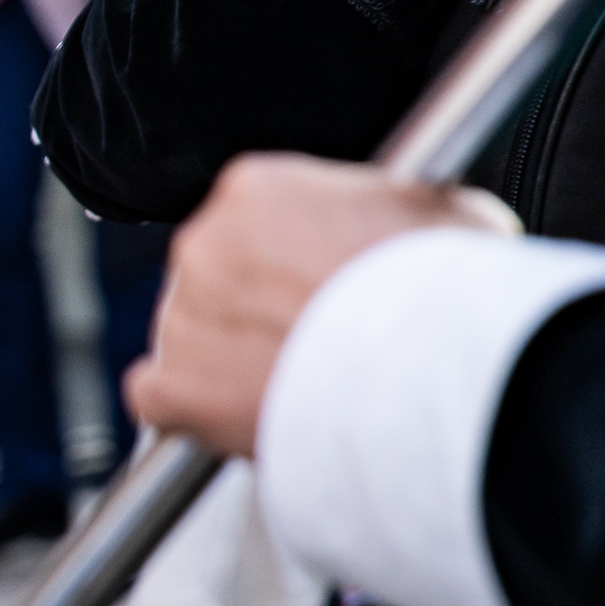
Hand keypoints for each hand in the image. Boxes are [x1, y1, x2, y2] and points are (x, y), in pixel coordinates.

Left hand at [126, 154, 511, 454]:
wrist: (429, 368)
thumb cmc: (444, 289)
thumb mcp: (435, 210)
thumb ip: (386, 206)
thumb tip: (394, 212)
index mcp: (254, 190)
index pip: (250, 221)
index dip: (287, 259)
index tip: (312, 283)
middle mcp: (202, 245)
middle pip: (216, 279)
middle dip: (255, 308)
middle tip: (310, 338)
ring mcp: (180, 317)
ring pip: (191, 338)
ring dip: (229, 360)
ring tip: (298, 382)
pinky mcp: (170, 386)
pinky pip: (160, 397)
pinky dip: (192, 411)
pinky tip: (238, 415)